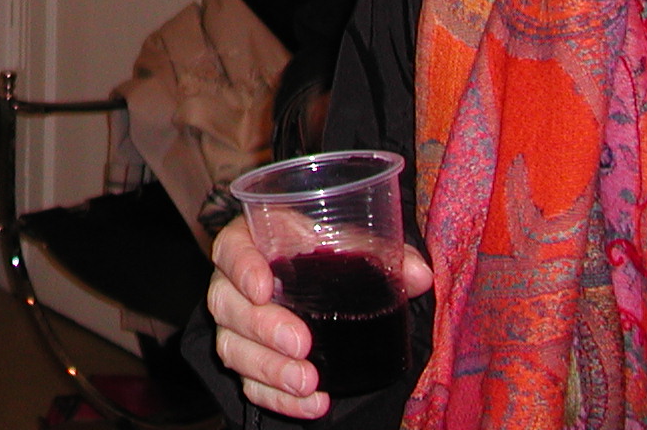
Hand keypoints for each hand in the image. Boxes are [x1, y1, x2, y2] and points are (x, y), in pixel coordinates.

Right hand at [207, 217, 431, 418]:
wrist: (318, 283)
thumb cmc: (326, 252)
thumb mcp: (350, 243)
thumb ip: (383, 253)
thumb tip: (419, 275)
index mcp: (252, 241)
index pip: (230, 248)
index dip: (241, 266)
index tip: (262, 287)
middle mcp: (235, 284)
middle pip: (227, 304)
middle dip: (262, 327)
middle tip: (301, 343)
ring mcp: (236, 326)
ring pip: (233, 348)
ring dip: (269, 369)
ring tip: (308, 382)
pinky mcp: (248, 361)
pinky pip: (250, 384)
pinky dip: (278, 398)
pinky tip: (312, 404)